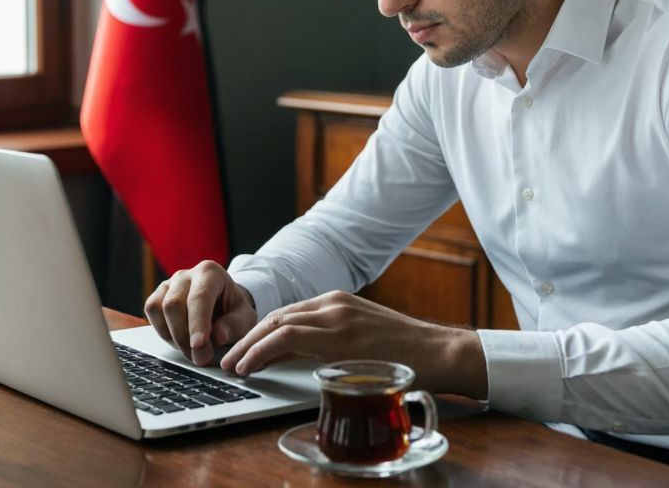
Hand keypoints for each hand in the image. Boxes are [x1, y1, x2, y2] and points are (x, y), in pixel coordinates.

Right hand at [144, 261, 257, 366]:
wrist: (222, 306)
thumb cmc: (233, 312)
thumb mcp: (244, 319)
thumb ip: (234, 326)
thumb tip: (218, 336)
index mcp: (210, 273)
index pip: (199, 297)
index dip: (197, 323)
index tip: (199, 345)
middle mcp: (186, 275)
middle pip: (174, 304)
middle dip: (184, 336)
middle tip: (200, 358)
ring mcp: (169, 284)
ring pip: (159, 308)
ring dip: (173, 336)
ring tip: (192, 350)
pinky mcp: (158, 295)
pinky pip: (151, 312)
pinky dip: (162, 331)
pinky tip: (179, 340)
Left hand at [219, 290, 486, 396]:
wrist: (440, 352)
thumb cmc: (408, 354)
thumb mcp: (364, 341)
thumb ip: (335, 344)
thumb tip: (307, 361)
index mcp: (338, 303)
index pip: (287, 315)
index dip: (260, 333)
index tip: (244, 351)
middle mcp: (333, 303)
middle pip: (277, 316)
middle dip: (247, 338)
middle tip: (228, 359)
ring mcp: (336, 315)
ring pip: (277, 323)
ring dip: (248, 345)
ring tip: (232, 365)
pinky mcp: (339, 333)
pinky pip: (288, 336)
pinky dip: (262, 349)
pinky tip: (250, 363)